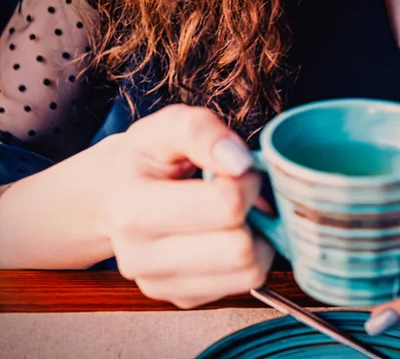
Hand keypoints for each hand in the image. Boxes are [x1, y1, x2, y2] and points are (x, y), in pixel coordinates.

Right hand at [98, 105, 273, 308]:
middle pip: (239, 248)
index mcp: (133, 209)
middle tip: (242, 193)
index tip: (238, 169)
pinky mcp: (181, 299)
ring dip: (257, 239)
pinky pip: (244, 286)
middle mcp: (140, 257)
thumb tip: (240, 163)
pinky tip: (227, 235)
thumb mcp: (167, 126)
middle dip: (255, 213)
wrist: (115, 195)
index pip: (225, 206)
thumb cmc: (147, 158)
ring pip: (249, 273)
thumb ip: (201, 132)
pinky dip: (248, 259)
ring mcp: (160, 285)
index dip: (247, 180)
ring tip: (237, 215)